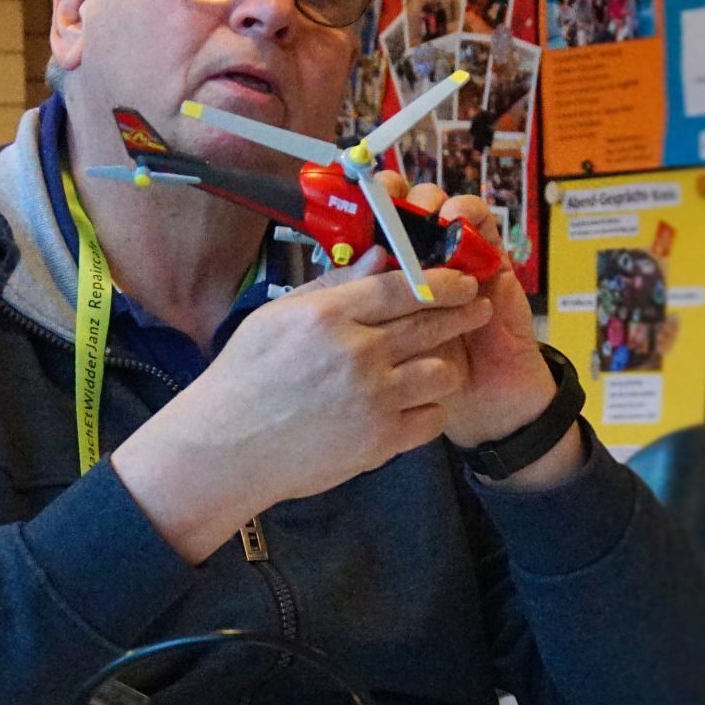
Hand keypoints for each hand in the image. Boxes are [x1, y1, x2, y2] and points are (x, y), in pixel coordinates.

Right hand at [111, 250, 492, 561]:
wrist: (226, 449)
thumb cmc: (245, 378)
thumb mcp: (277, 318)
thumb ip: (333, 285)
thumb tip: (378, 256)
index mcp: (329, 315)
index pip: (404, 287)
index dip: (443, 281)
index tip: (463, 281)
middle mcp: (358, 353)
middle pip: (432, 324)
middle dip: (464, 313)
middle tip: (478, 309)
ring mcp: (373, 399)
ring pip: (443, 372)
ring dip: (446, 366)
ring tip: (440, 366)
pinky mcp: (380, 441)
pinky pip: (432, 419)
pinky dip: (428, 411)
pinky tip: (414, 407)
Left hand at [376, 175, 581, 485]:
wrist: (484, 402)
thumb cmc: (423, 377)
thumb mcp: (382, 347)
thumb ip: (367, 307)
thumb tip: (362, 257)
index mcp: (385, 277)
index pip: (369, 226)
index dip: (361, 206)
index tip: (351, 196)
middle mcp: (418, 262)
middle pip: (404, 208)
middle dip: (395, 195)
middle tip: (386, 193)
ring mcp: (455, 259)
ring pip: (441, 208)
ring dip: (431, 201)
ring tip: (422, 209)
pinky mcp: (490, 260)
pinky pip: (482, 225)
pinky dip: (469, 214)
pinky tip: (455, 220)